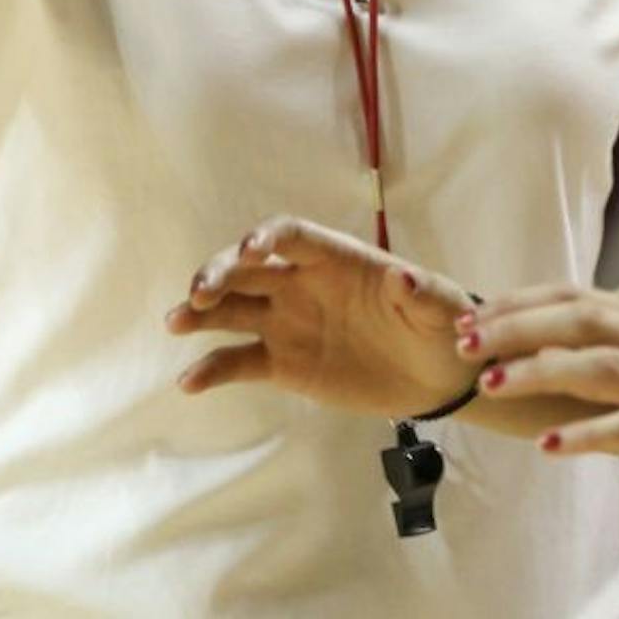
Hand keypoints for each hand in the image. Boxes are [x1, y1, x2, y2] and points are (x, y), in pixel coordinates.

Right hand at [166, 215, 478, 418]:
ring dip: (201, 312)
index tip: (250, 249)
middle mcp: (304, 284)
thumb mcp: (441, 308)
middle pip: (249, 268)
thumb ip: (421, 292)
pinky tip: (189, 382)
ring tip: (176, 322)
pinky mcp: (284, 363)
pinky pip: (240, 362)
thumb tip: (401, 277)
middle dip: (221, 272)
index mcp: (338, 260)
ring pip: (234, 309)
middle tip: (199, 292)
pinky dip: (212, 370)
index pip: (293, 236)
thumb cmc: (442, 328)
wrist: (438, 377)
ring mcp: (289, 323)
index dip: (268, 237)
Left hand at [463, 286, 618, 502]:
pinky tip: (553, 444)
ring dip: (541, 372)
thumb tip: (579, 356)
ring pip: (603, 366)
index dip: (524, 302)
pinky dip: (591, 433)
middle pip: (583, 318)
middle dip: (517, 326)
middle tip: (463, 341)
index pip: (581, 298)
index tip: (474, 312)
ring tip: (491, 384)